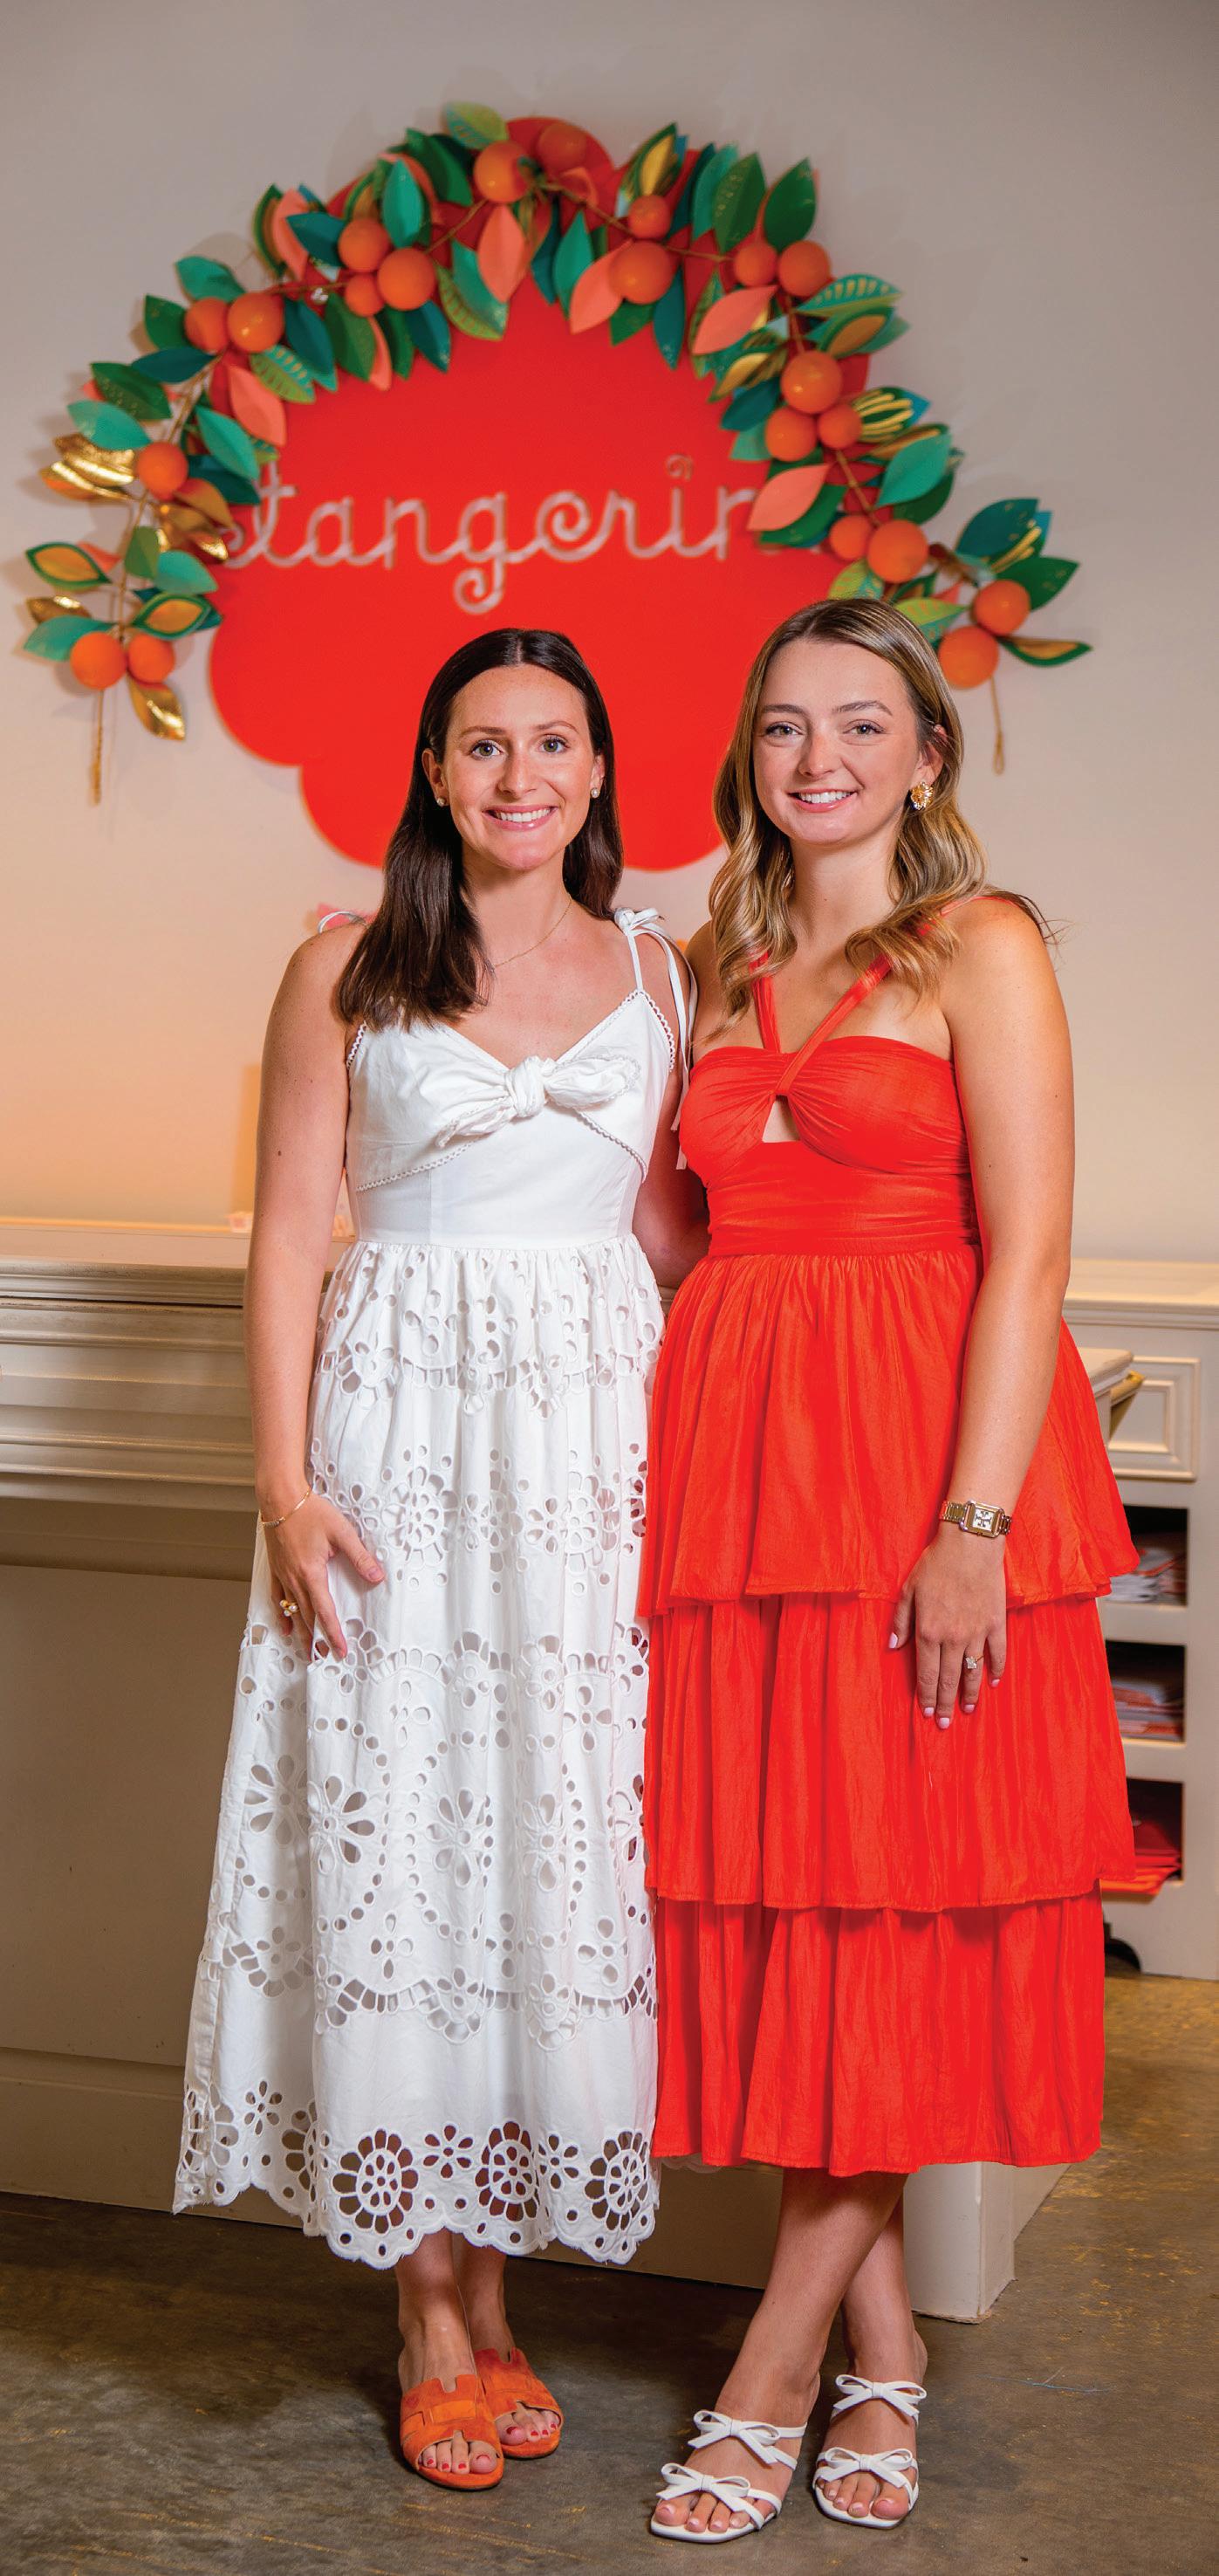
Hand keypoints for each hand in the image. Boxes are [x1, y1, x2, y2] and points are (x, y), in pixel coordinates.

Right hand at [265, 1495, 383, 1656]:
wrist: (280, 1498)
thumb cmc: (310, 1512)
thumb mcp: (341, 1532)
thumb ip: (360, 1556)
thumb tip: (377, 1576)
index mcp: (312, 1573)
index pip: (325, 1611)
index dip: (333, 1633)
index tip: (340, 1650)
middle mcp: (295, 1579)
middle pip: (307, 1617)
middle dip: (316, 1639)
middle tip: (323, 1658)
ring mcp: (283, 1575)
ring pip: (291, 1611)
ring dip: (300, 1633)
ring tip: (305, 1650)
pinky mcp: (276, 1569)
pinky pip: (277, 1598)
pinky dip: (282, 1614)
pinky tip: (284, 1626)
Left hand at [889, 1523, 1006, 1728]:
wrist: (970, 1545)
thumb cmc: (935, 1564)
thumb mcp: (908, 1590)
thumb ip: (901, 1622)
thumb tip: (892, 1647)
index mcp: (928, 1631)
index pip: (926, 1673)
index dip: (927, 1695)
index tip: (927, 1713)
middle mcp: (952, 1637)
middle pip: (949, 1678)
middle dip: (946, 1703)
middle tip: (946, 1725)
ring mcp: (976, 1632)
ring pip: (973, 1671)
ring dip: (970, 1694)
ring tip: (968, 1711)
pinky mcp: (996, 1623)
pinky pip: (998, 1653)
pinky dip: (997, 1670)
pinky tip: (993, 1683)